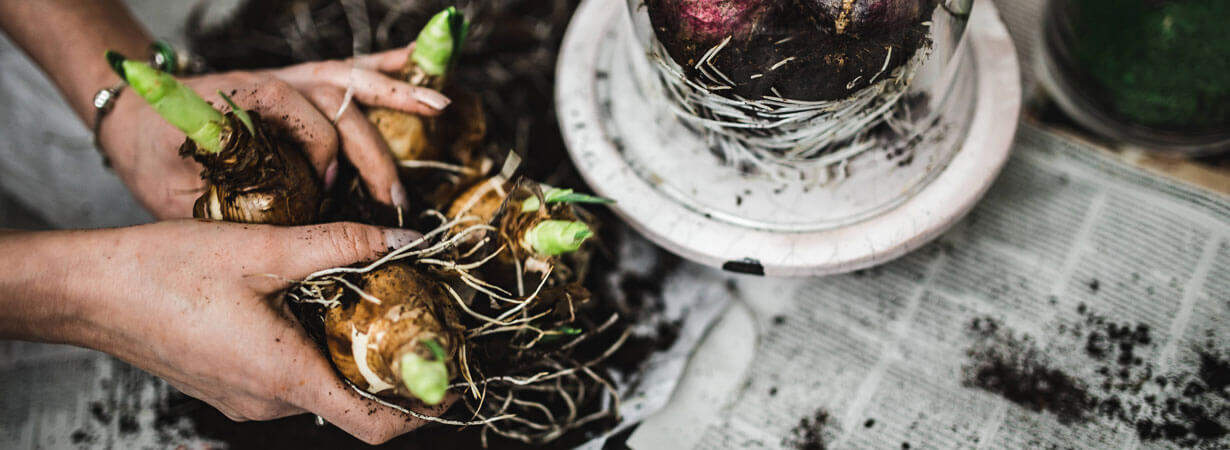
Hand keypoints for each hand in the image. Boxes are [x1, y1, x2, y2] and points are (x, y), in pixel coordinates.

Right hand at [39, 221, 445, 443]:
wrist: (88, 291)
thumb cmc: (165, 271)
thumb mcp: (263, 249)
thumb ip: (340, 245)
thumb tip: (401, 238)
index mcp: (285, 377)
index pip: (373, 425)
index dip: (420, 411)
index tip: (451, 386)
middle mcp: (268, 402)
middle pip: (352, 401)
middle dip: (390, 367)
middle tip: (418, 322)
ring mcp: (245, 399)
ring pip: (319, 385)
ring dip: (348, 352)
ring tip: (368, 303)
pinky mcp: (228, 386)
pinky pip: (287, 378)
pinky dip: (312, 350)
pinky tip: (313, 305)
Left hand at [99, 47, 447, 219]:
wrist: (132, 114)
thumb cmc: (152, 155)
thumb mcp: (172, 189)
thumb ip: (221, 208)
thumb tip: (279, 237)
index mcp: (238, 102)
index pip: (296, 113)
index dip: (320, 148)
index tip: (328, 187)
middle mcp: (270, 82)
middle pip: (337, 100)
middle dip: (374, 149)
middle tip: (396, 198)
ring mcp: (288, 79)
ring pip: (351, 80)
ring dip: (398, 93)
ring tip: (441, 108)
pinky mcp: (298, 82)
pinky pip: (347, 70)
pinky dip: (386, 66)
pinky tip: (422, 65)